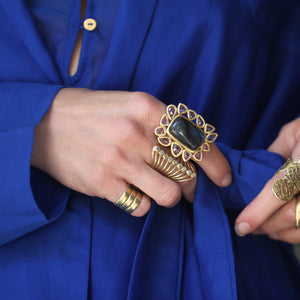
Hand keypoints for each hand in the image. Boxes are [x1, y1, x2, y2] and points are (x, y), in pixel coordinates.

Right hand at [31, 88, 231, 215]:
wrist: (45, 123)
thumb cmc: (94, 113)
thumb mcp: (131, 104)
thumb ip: (162, 124)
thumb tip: (193, 150)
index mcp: (146, 108)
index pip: (196, 141)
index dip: (217, 164)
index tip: (223, 179)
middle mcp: (135, 134)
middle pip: (186, 173)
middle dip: (194, 186)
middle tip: (190, 187)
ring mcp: (118, 161)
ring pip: (169, 195)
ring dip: (170, 195)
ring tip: (159, 189)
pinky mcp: (102, 184)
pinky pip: (141, 206)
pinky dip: (143, 202)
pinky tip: (132, 191)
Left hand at [235, 118, 299, 242]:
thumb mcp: (292, 133)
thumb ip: (274, 154)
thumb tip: (255, 172)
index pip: (279, 190)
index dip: (258, 212)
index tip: (241, 226)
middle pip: (292, 214)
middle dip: (266, 225)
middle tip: (247, 226)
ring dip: (280, 232)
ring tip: (264, 228)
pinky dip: (296, 233)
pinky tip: (285, 228)